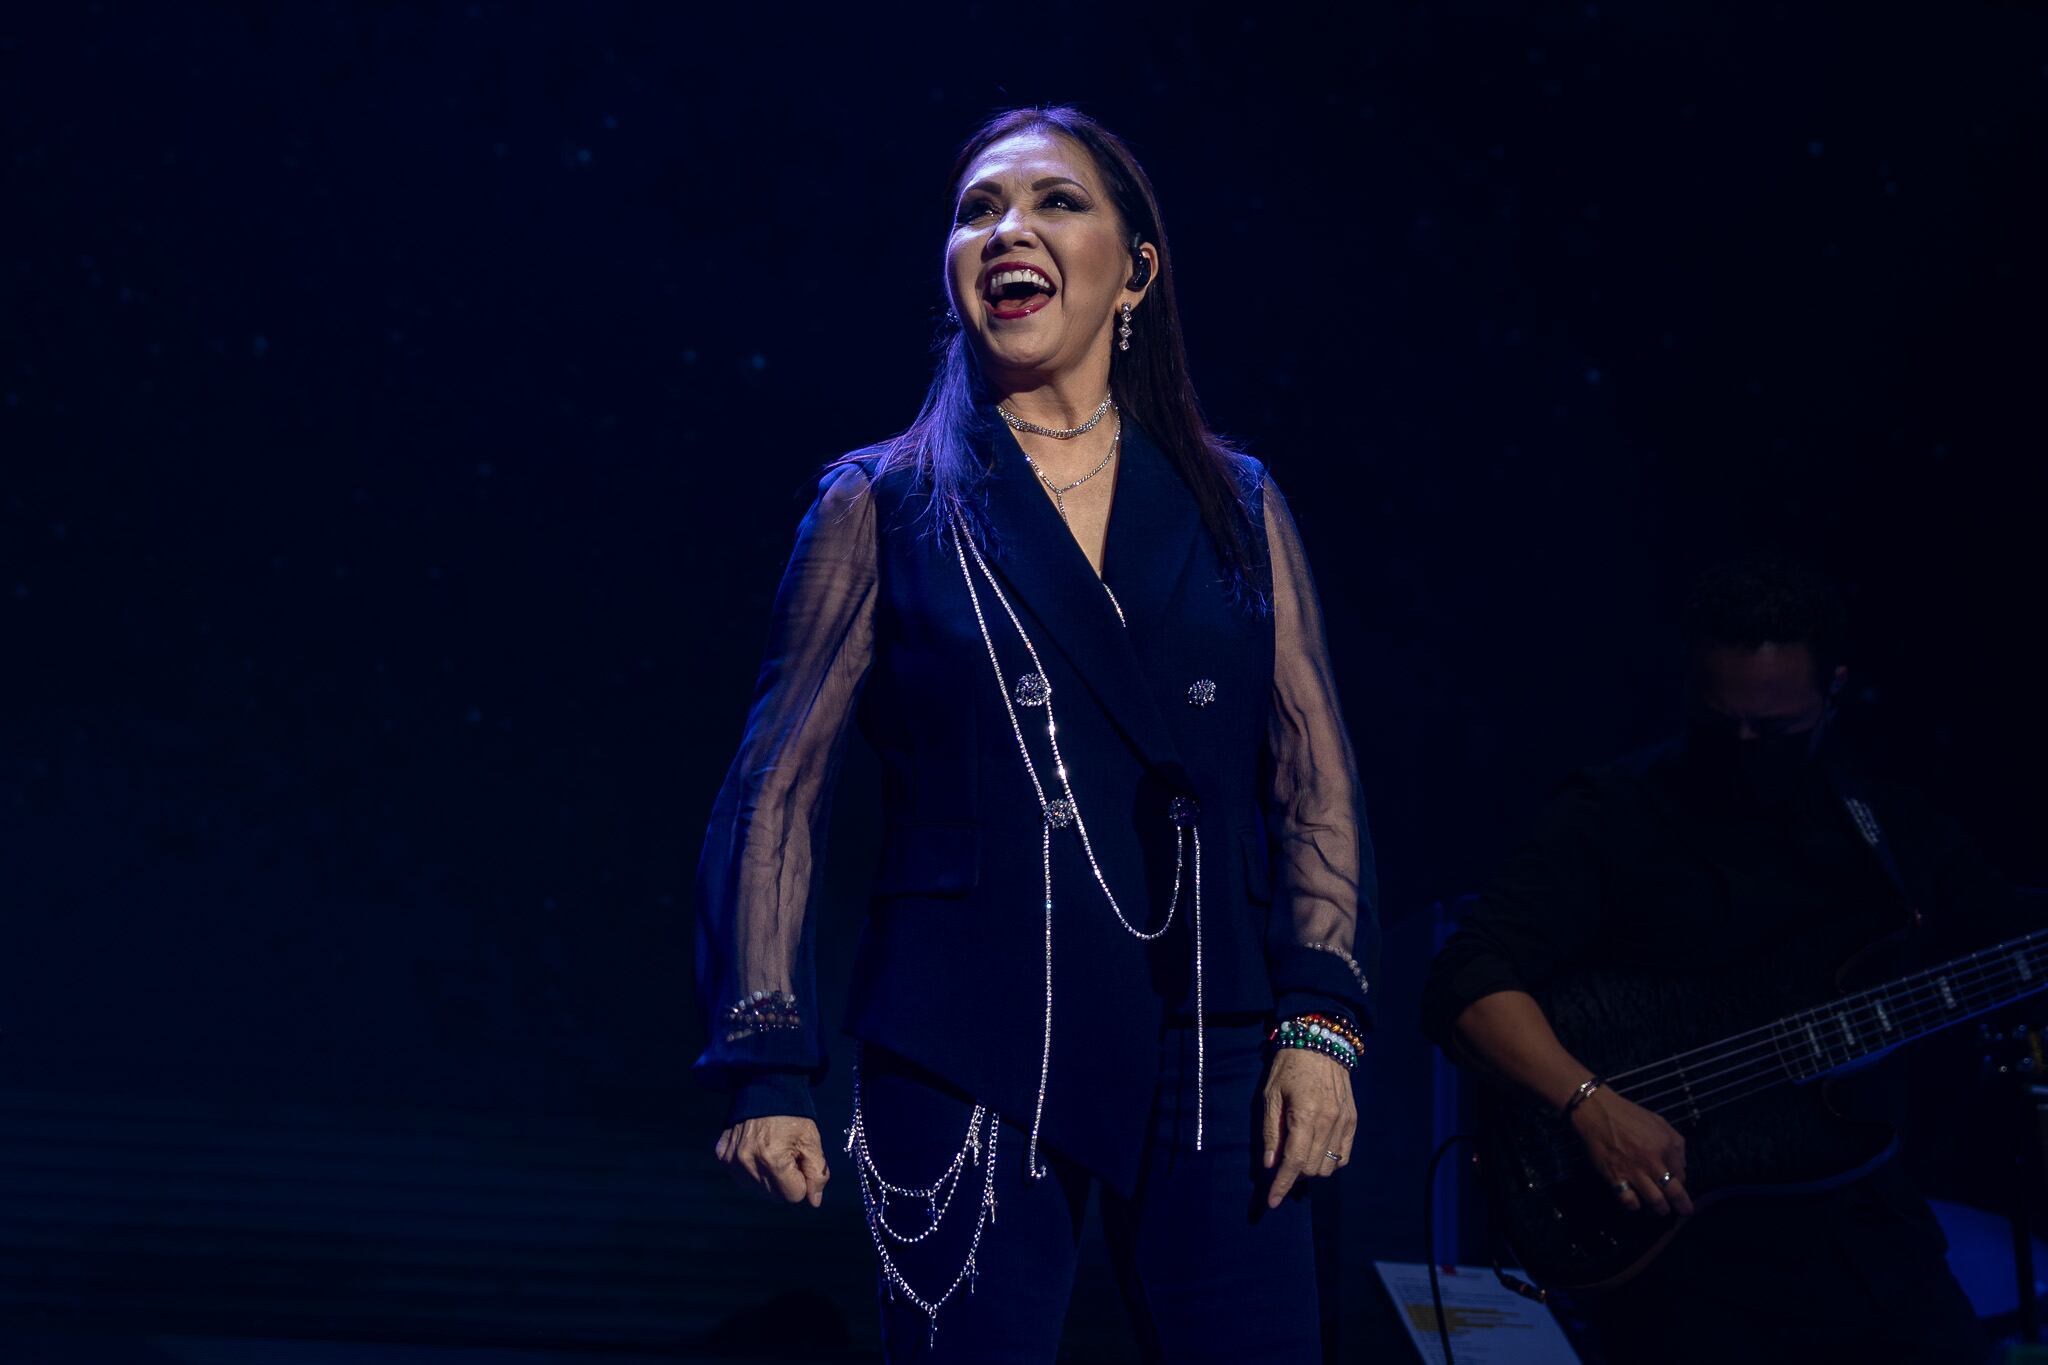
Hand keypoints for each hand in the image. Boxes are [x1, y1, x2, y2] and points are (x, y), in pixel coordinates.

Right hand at [715, 1115, 830, 1207]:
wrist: (764, 1087)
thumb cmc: (793, 1114)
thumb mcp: (812, 1140)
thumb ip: (817, 1173)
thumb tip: (814, 1201)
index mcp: (773, 1160)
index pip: (794, 1196)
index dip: (802, 1180)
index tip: (799, 1160)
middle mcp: (748, 1163)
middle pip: (775, 1196)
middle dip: (785, 1180)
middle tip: (787, 1154)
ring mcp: (732, 1160)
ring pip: (757, 1190)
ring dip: (768, 1177)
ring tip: (772, 1151)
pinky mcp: (722, 1155)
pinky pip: (740, 1177)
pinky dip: (751, 1169)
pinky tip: (757, 1150)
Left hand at [1260, 1047, 1356, 1207]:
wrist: (1320, 1043)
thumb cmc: (1288, 1067)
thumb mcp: (1270, 1096)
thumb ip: (1271, 1132)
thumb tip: (1269, 1165)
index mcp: (1305, 1114)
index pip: (1295, 1161)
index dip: (1282, 1185)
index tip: (1272, 1202)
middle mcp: (1329, 1121)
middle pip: (1313, 1168)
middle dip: (1294, 1175)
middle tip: (1281, 1164)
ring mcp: (1345, 1122)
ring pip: (1330, 1166)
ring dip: (1311, 1170)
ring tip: (1298, 1156)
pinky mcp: (1353, 1121)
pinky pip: (1344, 1156)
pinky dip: (1329, 1162)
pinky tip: (1316, 1152)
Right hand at [1569, 1088, 1692, 1216]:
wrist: (1597, 1111)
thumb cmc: (1628, 1116)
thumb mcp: (1660, 1122)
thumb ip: (1675, 1144)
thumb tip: (1681, 1167)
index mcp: (1666, 1145)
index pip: (1683, 1175)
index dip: (1682, 1184)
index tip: (1677, 1186)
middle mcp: (1653, 1160)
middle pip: (1675, 1194)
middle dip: (1682, 1207)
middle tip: (1682, 1212)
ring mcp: (1633, 1170)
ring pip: (1656, 1202)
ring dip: (1659, 1210)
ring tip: (1658, 1211)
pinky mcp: (1615, 1177)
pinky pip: (1629, 1201)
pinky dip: (1634, 1206)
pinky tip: (1634, 1202)